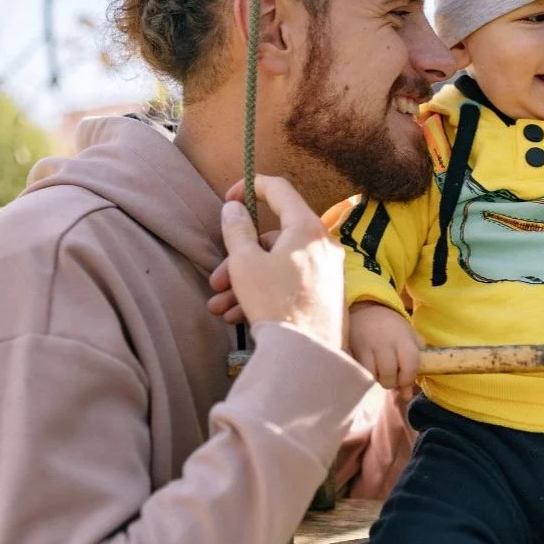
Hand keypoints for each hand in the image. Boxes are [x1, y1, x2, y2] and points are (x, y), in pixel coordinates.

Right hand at [215, 175, 344, 348]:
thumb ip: (237, 230)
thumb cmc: (276, 305)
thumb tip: (234, 208)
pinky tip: (237, 316)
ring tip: (220, 306)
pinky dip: (264, 294)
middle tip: (216, 279)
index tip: (228, 199)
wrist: (309, 356)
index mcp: (307, 228)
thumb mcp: (245, 264)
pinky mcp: (326, 296)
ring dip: (244, 283)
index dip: (250, 186)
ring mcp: (328, 272)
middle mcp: (323, 245)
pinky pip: (290, 284)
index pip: (279, 189)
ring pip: (278, 266)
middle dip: (238, 258)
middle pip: (273, 238)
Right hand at [348, 302, 422, 399]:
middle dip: (392, 383)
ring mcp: (367, 346)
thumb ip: (415, 362)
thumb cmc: (391, 326)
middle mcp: (386, 342)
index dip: (408, 379)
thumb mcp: (409, 336)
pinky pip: (360, 370)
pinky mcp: (353, 349)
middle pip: (389, 374)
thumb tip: (408, 394)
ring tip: (379, 373)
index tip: (404, 381)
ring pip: (373, 375)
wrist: (366, 308)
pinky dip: (366, 375)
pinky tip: (369, 369)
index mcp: (403, 338)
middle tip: (391, 378)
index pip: (410, 365)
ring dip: (377, 380)